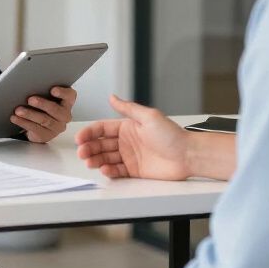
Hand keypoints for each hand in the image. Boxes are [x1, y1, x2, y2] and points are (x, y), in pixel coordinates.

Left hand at [10, 85, 76, 143]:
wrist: (38, 121)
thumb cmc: (42, 103)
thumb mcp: (45, 94)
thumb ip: (43, 89)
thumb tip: (29, 83)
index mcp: (67, 101)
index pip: (69, 96)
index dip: (62, 93)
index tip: (53, 90)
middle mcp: (65, 115)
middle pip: (56, 110)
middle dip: (42, 104)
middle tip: (30, 99)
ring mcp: (57, 127)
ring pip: (44, 120)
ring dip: (30, 114)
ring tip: (18, 110)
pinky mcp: (46, 135)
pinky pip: (35, 129)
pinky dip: (23, 123)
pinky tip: (15, 118)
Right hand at [75, 93, 189, 180]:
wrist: (188, 155)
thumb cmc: (172, 135)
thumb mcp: (149, 116)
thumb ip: (128, 108)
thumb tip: (112, 96)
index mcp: (127, 126)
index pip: (102, 128)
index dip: (90, 133)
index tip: (80, 138)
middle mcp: (126, 141)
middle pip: (101, 144)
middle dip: (89, 148)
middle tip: (82, 153)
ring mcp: (130, 156)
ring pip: (106, 158)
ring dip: (96, 160)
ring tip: (90, 162)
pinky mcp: (134, 170)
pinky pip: (117, 170)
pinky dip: (109, 171)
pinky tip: (104, 169)